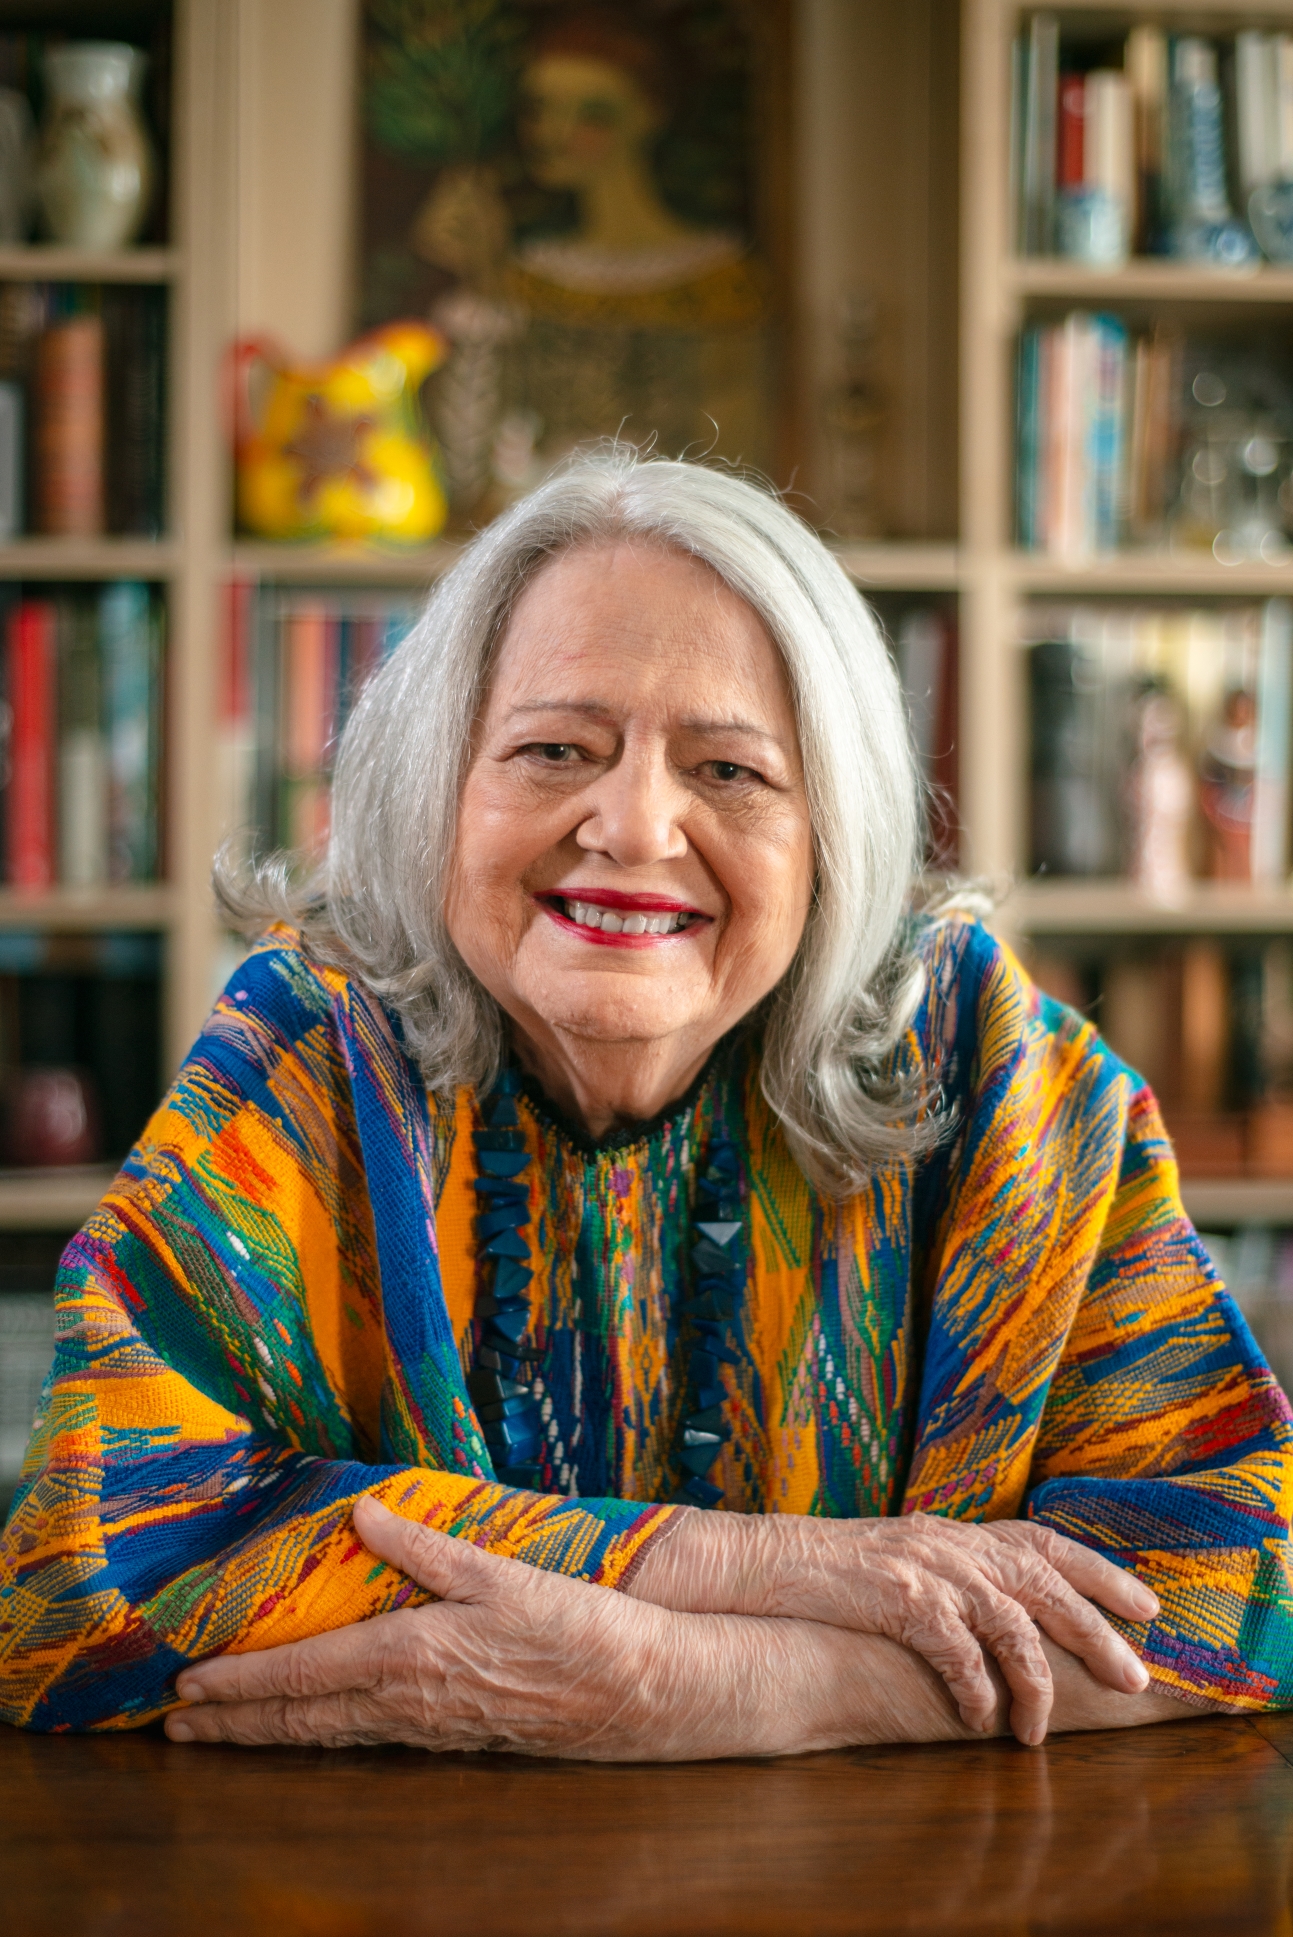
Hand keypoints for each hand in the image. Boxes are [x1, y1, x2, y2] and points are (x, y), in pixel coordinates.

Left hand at [164, 1496, 826, 1759]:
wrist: (634, 1688)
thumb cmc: (570, 1622)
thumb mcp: (496, 1569)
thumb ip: (422, 1545)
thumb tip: (359, 1512)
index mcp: (407, 1656)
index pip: (302, 1673)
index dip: (240, 1680)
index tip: (188, 1686)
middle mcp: (405, 1701)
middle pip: (301, 1718)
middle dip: (234, 1722)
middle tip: (176, 1725)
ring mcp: (427, 1726)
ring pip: (328, 1734)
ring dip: (269, 1733)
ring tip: (221, 1733)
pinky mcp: (451, 1734)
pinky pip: (365, 1737)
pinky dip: (321, 1732)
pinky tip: (314, 1726)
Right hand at [628, 1510, 1158, 1746]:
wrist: (768, 1563)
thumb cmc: (836, 1571)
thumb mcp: (906, 1557)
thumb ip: (955, 1572)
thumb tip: (1007, 1613)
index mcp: (957, 1532)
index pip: (1046, 1541)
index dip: (1100, 1571)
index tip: (1147, 1605)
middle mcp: (952, 1543)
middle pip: (1047, 1583)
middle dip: (1097, 1632)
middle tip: (1135, 1677)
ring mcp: (929, 1568)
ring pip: (1012, 1624)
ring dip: (1035, 1684)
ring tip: (1036, 1732)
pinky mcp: (901, 1599)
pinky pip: (957, 1652)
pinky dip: (976, 1690)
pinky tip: (978, 1720)